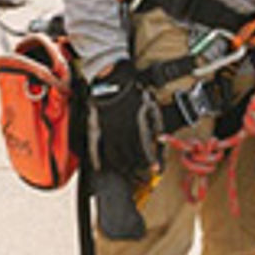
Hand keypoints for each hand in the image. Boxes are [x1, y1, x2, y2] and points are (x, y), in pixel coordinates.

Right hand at [87, 59, 152, 179]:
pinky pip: (94, 147)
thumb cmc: (134, 92)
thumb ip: (156, 124)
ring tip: (127, 173)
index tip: (156, 169)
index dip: (151, 161)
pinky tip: (100, 167)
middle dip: (137, 169)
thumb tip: (160, 140)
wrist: (113, 78)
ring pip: (113, 156)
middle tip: (142, 176)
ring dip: (121, 168)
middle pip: (129, 158)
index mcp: (136, 126)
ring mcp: (106, 131)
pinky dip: (96, 160)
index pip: (144, 150)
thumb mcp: (151, 105)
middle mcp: (121, 132)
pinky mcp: (95, 128)